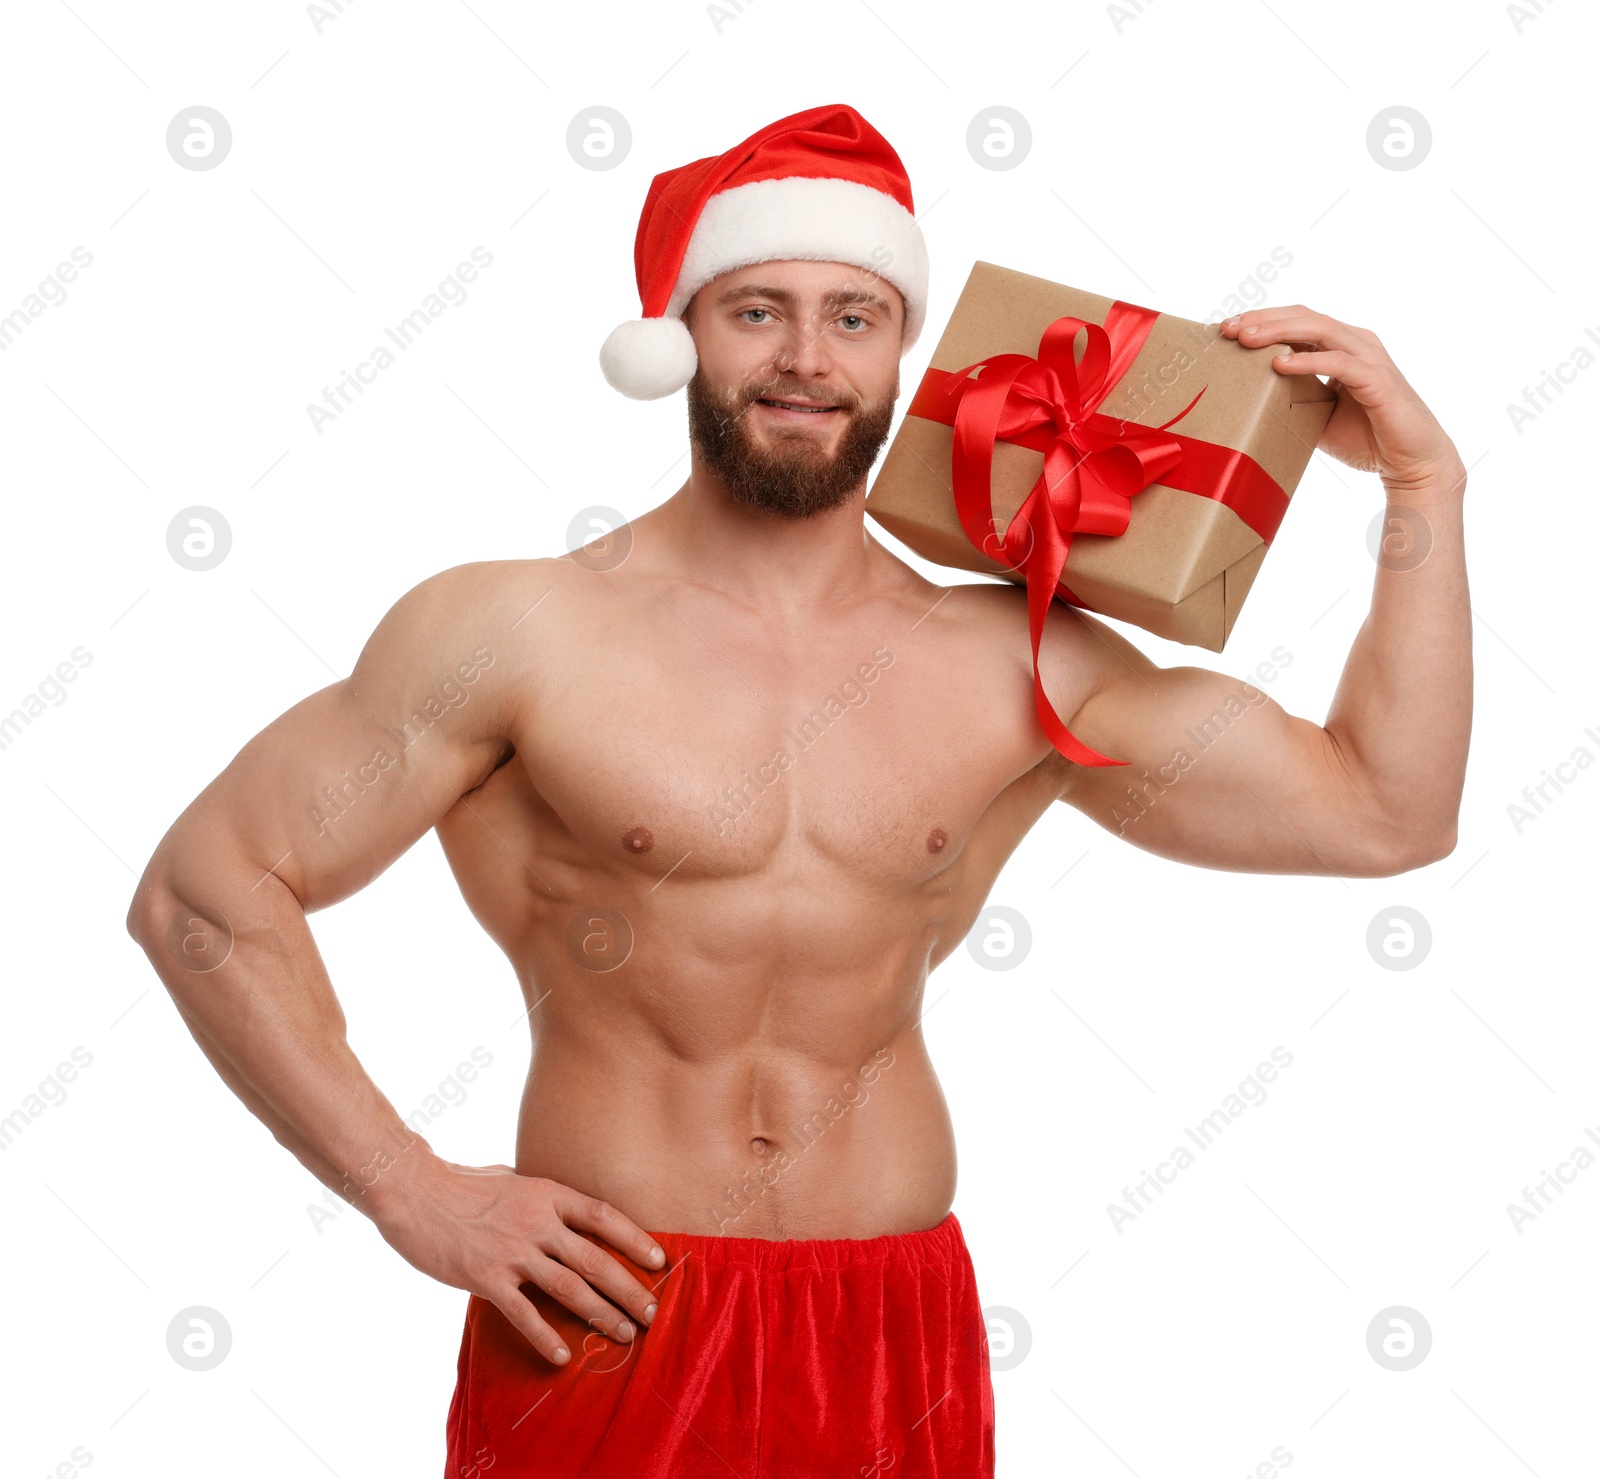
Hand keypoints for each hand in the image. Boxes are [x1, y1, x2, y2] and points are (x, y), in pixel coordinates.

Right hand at [368, 1157, 666, 1365]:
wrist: (414, 1192)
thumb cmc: (461, 1184)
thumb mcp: (511, 1179)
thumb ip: (539, 1196)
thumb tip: (560, 1207)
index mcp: (547, 1194)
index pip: (602, 1215)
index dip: (634, 1238)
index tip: (659, 1260)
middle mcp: (536, 1221)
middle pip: (595, 1258)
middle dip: (628, 1288)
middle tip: (652, 1312)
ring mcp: (512, 1250)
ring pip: (569, 1287)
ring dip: (601, 1313)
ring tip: (624, 1334)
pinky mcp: (486, 1276)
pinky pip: (522, 1313)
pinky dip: (544, 1336)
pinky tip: (562, 1356)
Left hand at [1219, 306, 1462, 492]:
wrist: (1411, 462)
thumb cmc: (1366, 438)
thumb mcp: (1316, 415)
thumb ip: (1291, 399)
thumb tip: (1248, 402)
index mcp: (1341, 346)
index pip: (1297, 321)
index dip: (1261, 319)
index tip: (1225, 328)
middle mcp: (1356, 344)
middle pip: (1304, 317)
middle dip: (1263, 318)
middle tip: (1227, 327)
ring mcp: (1369, 358)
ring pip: (1320, 330)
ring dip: (1279, 331)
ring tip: (1246, 339)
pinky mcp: (1378, 380)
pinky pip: (1339, 363)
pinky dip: (1308, 360)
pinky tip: (1279, 364)